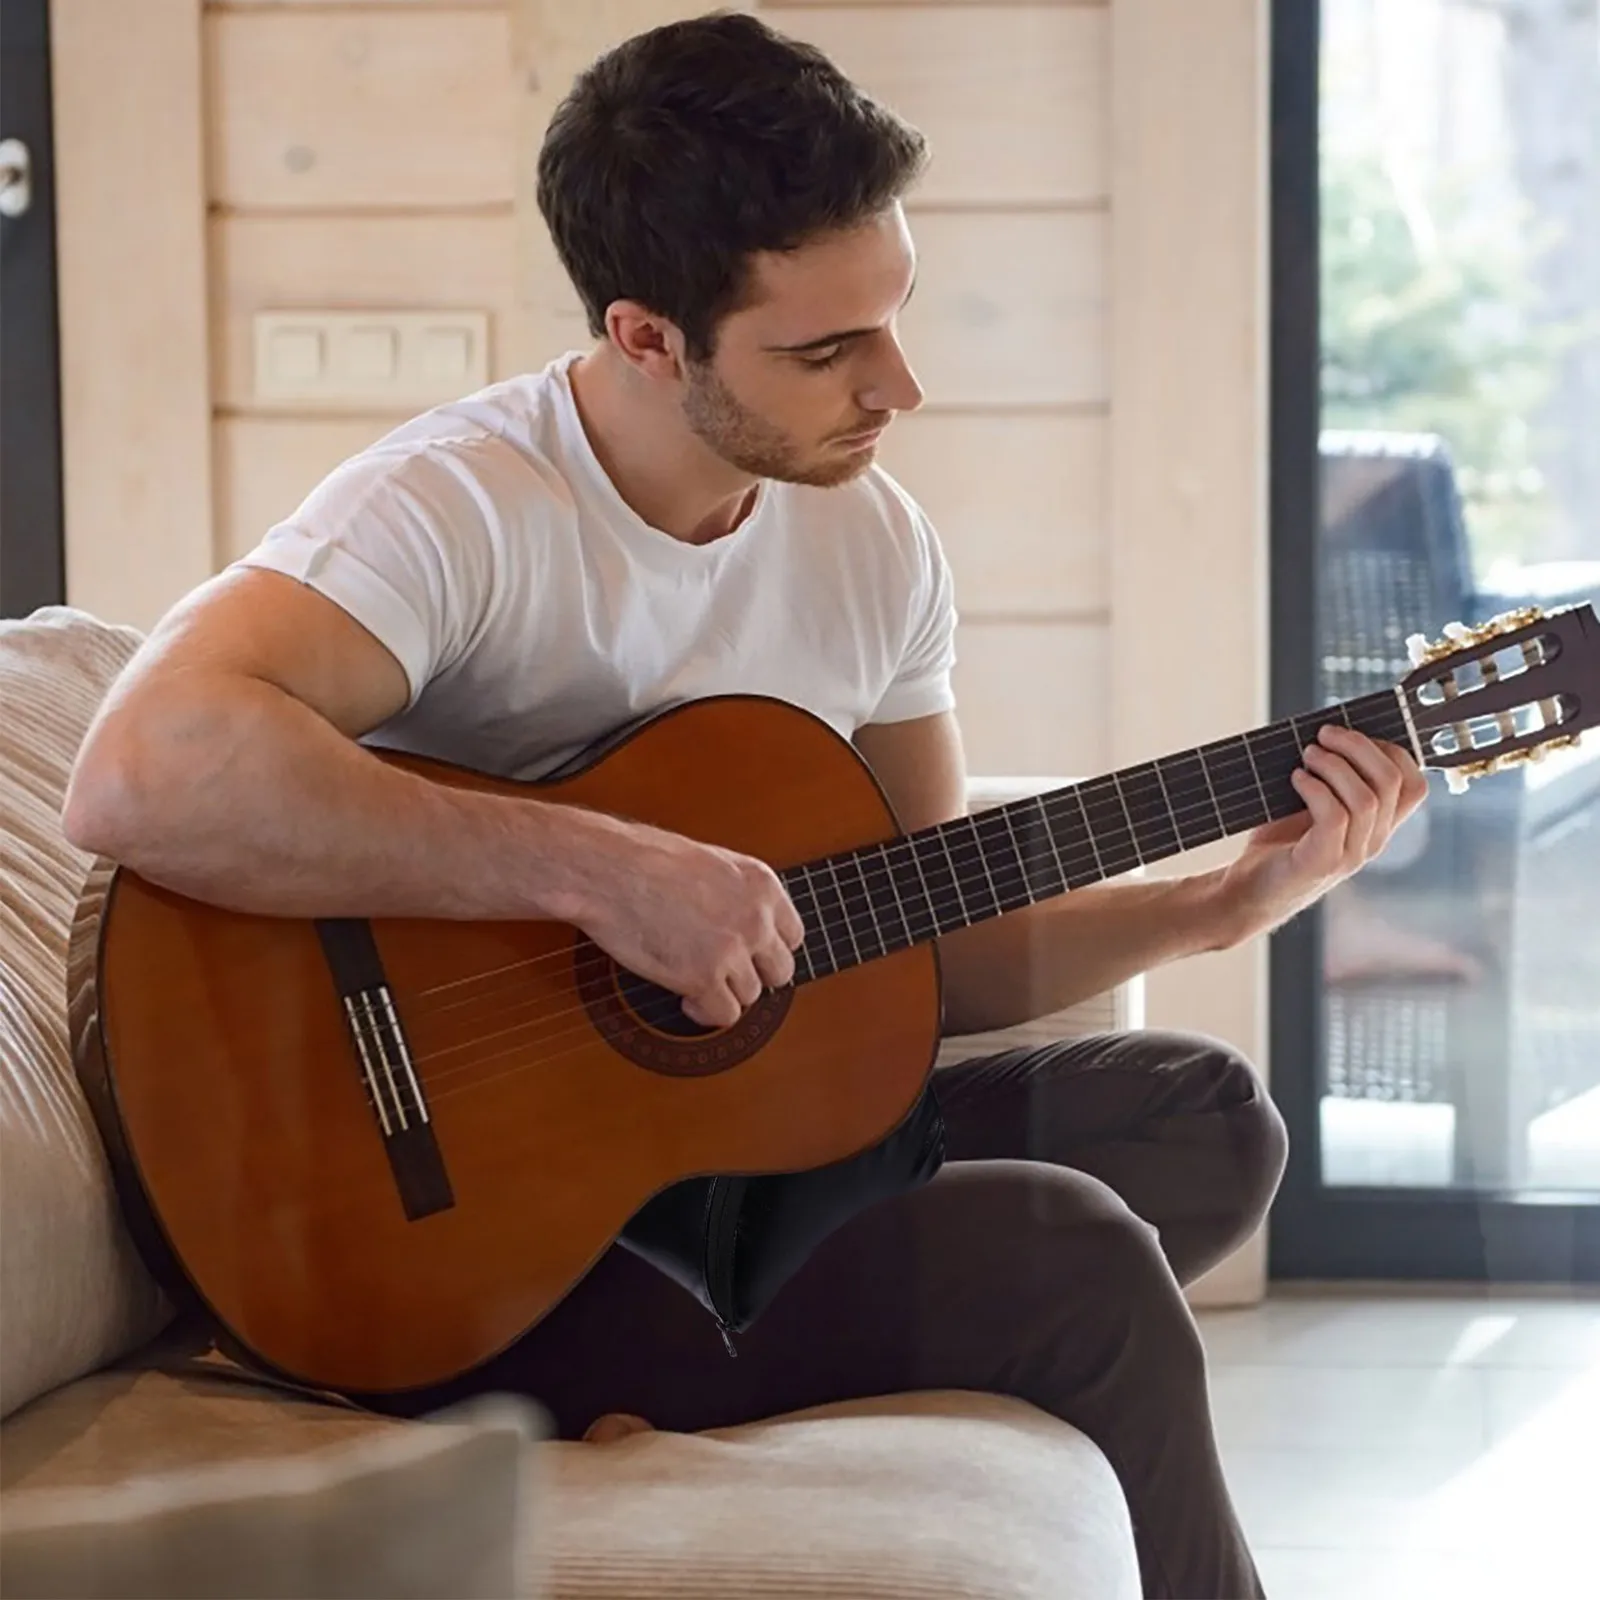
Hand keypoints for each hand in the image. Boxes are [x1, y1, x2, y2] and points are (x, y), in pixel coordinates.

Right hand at [565, 814, 804, 1028]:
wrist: (607, 870)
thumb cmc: (644, 860)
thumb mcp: (711, 863)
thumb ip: (736, 894)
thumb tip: (743, 924)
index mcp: (761, 884)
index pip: (793, 935)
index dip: (768, 949)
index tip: (750, 955)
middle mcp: (756, 917)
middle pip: (781, 970)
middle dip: (753, 976)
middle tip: (725, 973)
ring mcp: (733, 949)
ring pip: (750, 995)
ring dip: (723, 993)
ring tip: (694, 980)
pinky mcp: (704, 977)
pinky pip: (724, 1015)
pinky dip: (705, 1012)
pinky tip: (685, 996)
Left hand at [1207, 724, 1429, 947]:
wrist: (1248, 892)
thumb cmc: (1279, 844)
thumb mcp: (1312, 806)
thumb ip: (1330, 778)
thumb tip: (1328, 731)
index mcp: (1378, 826)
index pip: (1414, 785)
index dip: (1391, 750)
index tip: (1354, 733)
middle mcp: (1373, 842)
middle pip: (1392, 783)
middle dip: (1359, 747)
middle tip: (1324, 734)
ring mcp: (1350, 856)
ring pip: (1366, 799)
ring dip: (1335, 766)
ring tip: (1306, 754)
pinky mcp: (1322, 863)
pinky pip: (1334, 817)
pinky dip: (1315, 789)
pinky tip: (1295, 779)